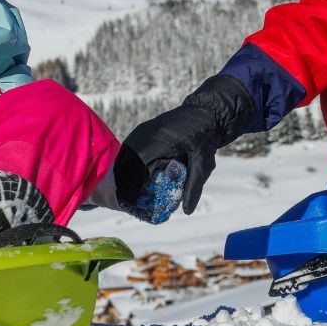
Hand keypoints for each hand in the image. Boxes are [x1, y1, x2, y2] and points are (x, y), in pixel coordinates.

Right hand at [113, 75, 253, 219]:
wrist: (204, 113)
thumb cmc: (204, 139)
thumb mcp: (203, 164)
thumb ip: (194, 187)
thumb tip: (186, 211)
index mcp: (157, 142)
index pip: (136, 169)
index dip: (131, 189)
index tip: (133, 205)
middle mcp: (143, 135)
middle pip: (124, 166)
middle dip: (124, 186)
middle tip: (129, 204)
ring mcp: (139, 132)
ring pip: (122, 159)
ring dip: (123, 177)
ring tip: (127, 196)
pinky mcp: (140, 133)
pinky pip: (127, 153)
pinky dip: (127, 168)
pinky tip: (131, 181)